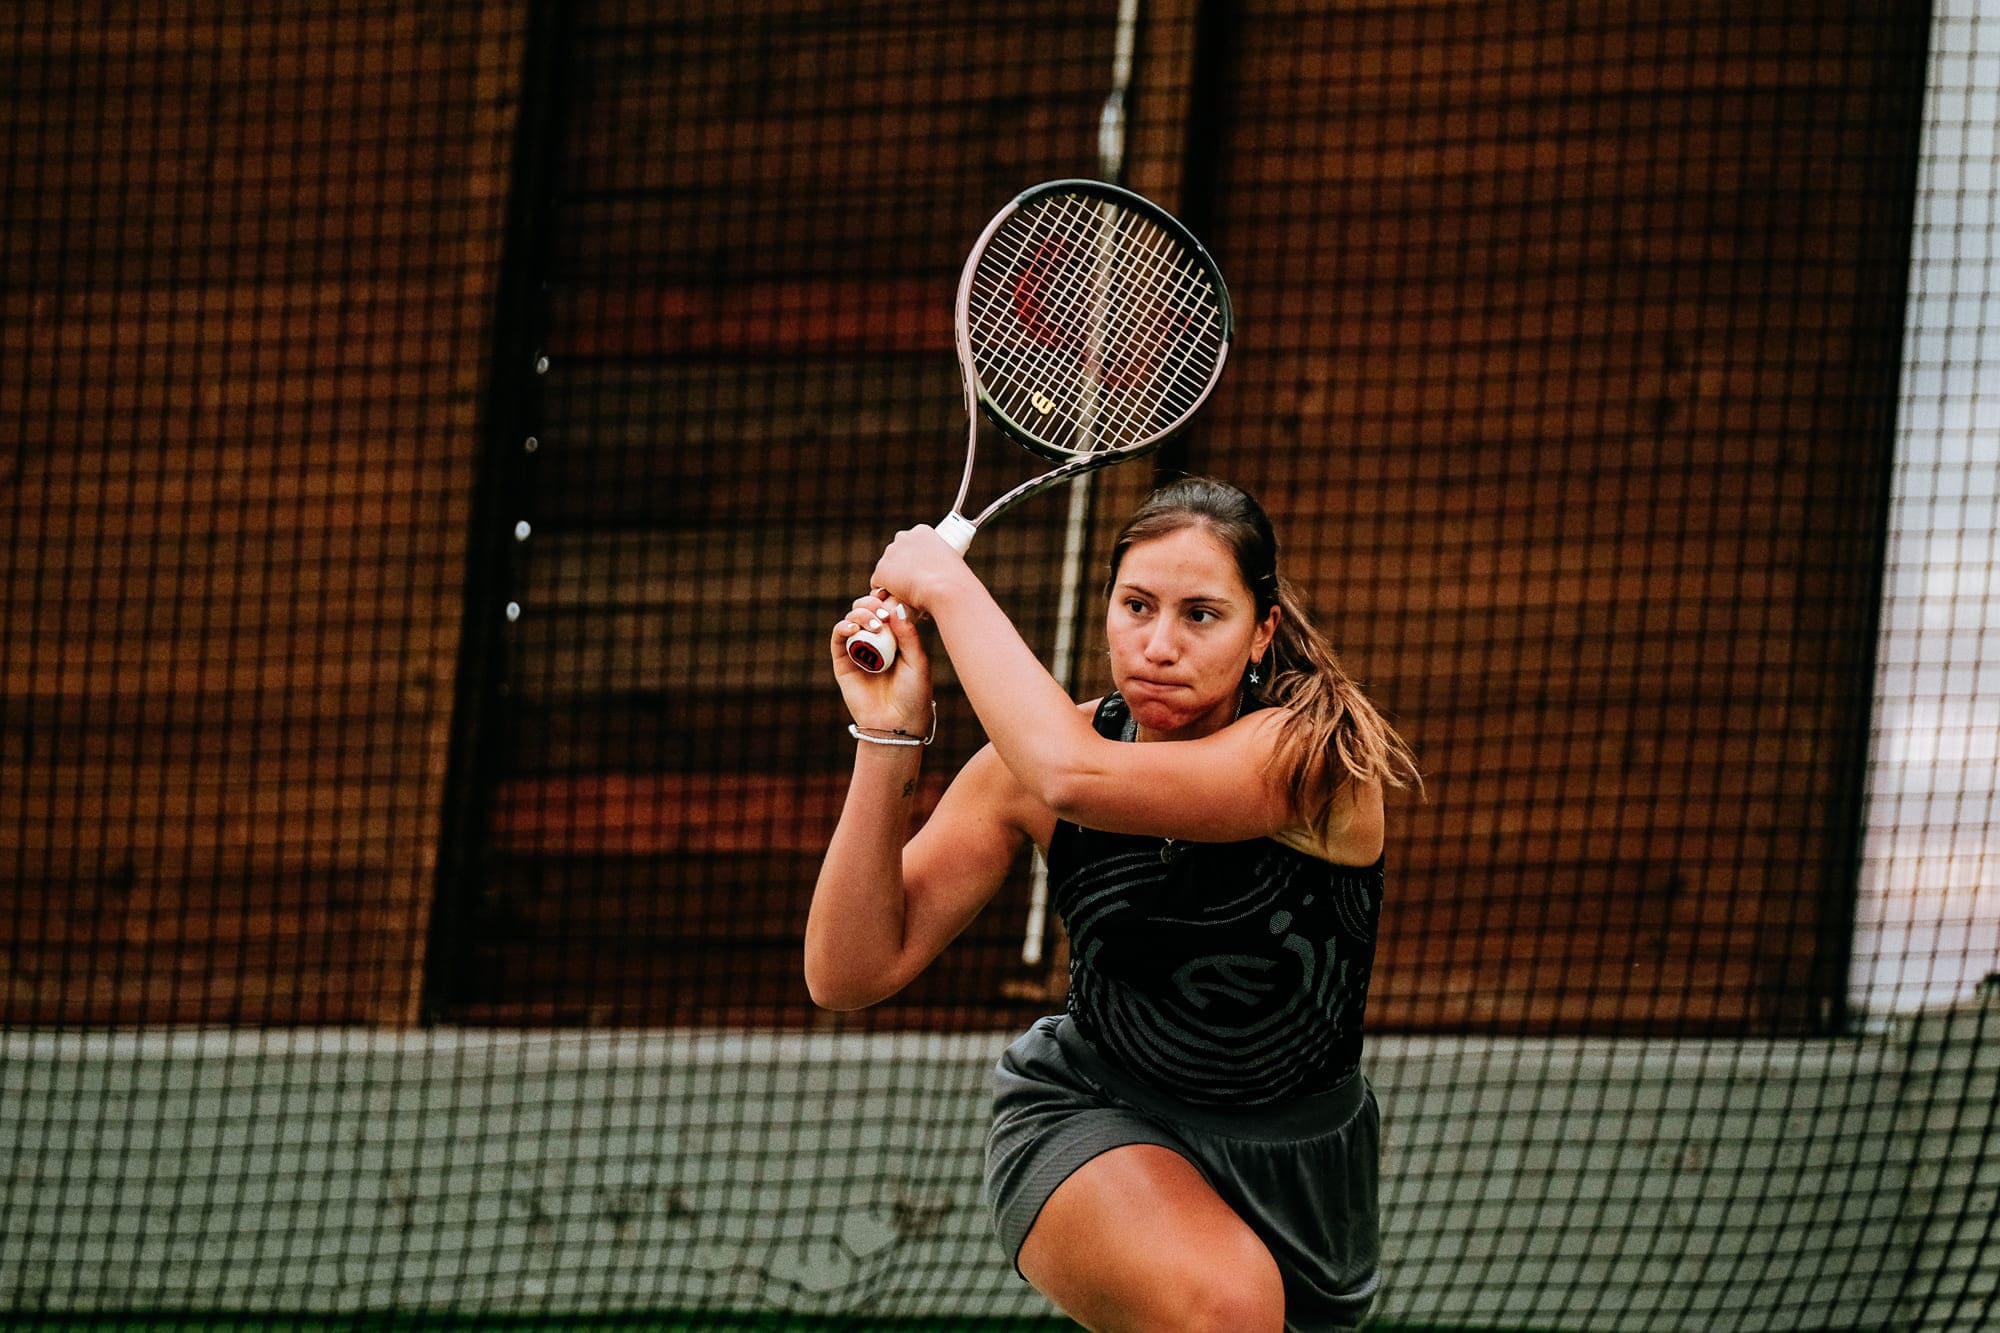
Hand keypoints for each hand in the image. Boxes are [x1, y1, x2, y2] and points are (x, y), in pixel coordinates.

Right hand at [830, 588, 932, 733]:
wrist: (897, 724)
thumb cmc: (914, 695)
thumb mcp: (918, 662)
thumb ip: (908, 635)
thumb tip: (896, 607)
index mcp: (896, 638)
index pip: (887, 609)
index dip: (887, 599)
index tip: (894, 598)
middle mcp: (875, 641)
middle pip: (866, 609)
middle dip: (872, 604)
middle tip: (883, 612)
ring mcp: (858, 650)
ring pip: (852, 619)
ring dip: (860, 614)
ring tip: (874, 625)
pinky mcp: (843, 662)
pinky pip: (838, 638)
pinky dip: (843, 627)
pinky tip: (853, 628)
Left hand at [868, 525, 969, 617]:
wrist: (945, 589)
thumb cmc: (954, 580)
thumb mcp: (950, 561)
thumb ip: (937, 560)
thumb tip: (936, 572)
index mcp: (922, 531)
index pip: (911, 544)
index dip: (916, 560)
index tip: (922, 571)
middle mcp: (903, 537)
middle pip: (896, 554)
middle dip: (902, 568)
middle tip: (916, 584)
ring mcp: (890, 553)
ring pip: (887, 570)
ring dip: (895, 581)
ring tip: (911, 594)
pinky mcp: (880, 571)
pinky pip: (879, 585)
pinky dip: (888, 593)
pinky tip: (901, 599)